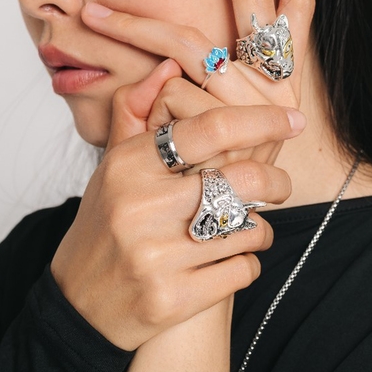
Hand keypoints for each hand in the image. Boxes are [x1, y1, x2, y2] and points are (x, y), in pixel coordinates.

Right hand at [50, 57, 299, 350]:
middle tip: (279, 185)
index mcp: (129, 165)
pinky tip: (228, 259)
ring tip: (245, 226)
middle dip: (276, 181)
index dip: (261, 120)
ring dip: (260, 227)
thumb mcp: (112, 164)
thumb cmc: (104, 224)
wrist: (78, 305)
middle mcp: (140, 207)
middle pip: (244, 179)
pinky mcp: (171, 300)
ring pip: (249, 228)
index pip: (210, 129)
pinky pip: (242, 270)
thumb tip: (170, 67)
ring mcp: (155, 256)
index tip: (293, 120)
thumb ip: (136, 109)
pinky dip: (247, 262)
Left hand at [82, 0, 318, 166]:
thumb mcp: (230, 116)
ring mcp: (249, 101)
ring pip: (187, 47)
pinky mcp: (220, 126)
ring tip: (91, 14)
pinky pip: (168, 93)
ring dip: (134, 31)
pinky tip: (143, 117)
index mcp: (281, 71)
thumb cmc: (228, 160)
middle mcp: (273, 79)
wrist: (227, 218)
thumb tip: (172, 41)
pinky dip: (146, 100)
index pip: (295, 4)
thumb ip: (203, 73)